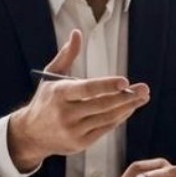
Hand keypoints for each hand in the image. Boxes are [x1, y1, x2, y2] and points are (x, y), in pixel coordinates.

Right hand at [6, 29, 150, 171]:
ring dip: (128, 107)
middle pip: (102, 105)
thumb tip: (77, 33)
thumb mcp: (51, 76)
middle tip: (144, 89)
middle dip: (126, 97)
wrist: (31, 135)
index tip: (125, 81)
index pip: (86, 89)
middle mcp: (65, 113)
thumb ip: (67, 55)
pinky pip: (105, 129)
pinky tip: (129, 109)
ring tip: (142, 98)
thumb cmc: (45, 100)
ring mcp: (73, 130)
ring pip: (107, 118)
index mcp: (59, 94)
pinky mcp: (80, 143)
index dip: (106, 85)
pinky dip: (119, 118)